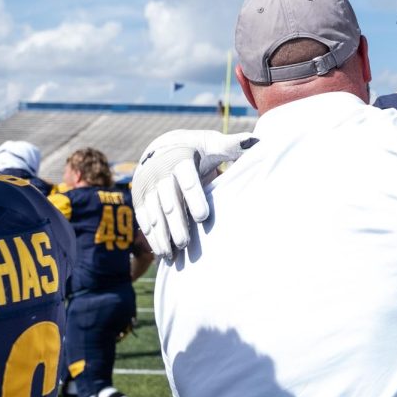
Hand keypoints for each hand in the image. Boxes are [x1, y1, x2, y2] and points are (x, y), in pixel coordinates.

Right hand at [132, 130, 256, 256]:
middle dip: (176, 222)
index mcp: (181, 159)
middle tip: (185, 243)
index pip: (187, 178)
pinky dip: (152, 236)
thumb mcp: (212, 144)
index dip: (194, 197)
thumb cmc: (197, 150)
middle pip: (168, 200)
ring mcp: (147, 187)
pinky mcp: (139, 199)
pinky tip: (162, 253)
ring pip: (153, 212)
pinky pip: (144, 219)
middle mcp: (160, 173)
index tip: (203, 217)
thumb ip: (232, 146)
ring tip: (172, 255)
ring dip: (161, 234)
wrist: (163, 149)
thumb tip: (257, 141)